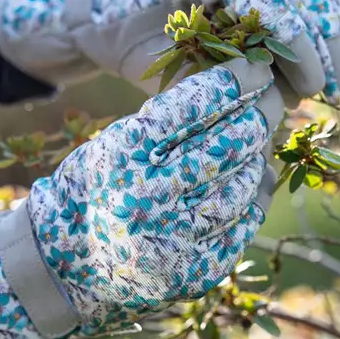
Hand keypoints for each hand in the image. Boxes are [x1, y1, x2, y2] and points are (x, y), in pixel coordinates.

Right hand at [0, 59, 282, 338]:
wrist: (68, 263)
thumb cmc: (96, 186)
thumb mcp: (117, 140)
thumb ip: (169, 118)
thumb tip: (240, 90)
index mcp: (125, 155)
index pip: (194, 105)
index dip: (234, 81)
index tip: (257, 67)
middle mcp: (151, 197)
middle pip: (227, 143)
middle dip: (259, 114)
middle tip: (271, 99)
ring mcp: (176, 239)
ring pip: (242, 182)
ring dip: (257, 155)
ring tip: (257, 140)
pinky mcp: (195, 271)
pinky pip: (243, 223)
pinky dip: (254, 195)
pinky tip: (254, 177)